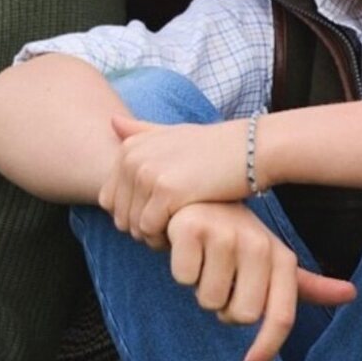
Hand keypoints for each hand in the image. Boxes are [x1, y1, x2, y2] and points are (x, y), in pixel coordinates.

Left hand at [100, 115, 248, 243]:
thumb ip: (142, 131)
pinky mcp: (165, 191)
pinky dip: (164, 239)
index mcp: (129, 147)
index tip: (160, 217)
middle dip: (142, 229)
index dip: (132, 215)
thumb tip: (112, 122)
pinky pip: (150, 230)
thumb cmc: (214, 146)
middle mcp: (132, 158)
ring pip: (132, 226)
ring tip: (179, 229)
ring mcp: (147, 173)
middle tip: (172, 228)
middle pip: (119, 216)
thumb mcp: (174, 132)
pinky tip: (185, 231)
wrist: (252, 149)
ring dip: (153, 237)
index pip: (108, 200)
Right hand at [165, 202, 356, 360]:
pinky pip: (183, 277)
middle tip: (221, 280)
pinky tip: (186, 249)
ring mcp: (224, 234)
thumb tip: (351, 294)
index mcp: (281, 257)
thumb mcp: (274, 258)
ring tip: (204, 261)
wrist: (199, 195)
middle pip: (239, 316)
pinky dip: (180, 269)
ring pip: (208, 299)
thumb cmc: (238, 236)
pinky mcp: (191, 228)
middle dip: (224, 308)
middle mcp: (258, 244)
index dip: (266, 348)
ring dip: (200, 287)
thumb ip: (308, 284)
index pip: (281, 316)